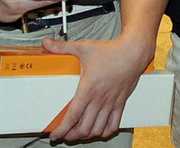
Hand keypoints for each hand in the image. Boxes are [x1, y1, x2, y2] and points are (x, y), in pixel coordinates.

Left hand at [40, 33, 154, 141]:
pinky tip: (99, 130)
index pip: (72, 117)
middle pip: (84, 128)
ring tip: (79, 134)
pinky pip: (114, 125)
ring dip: (87, 135)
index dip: (62, 130)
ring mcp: (111, 103)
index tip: (55, 134)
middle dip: (72, 136)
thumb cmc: (111, 51)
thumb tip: (47, 43)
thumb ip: (62, 47)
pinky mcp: (120, 103)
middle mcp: (99, 100)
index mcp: (88, 89)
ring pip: (98, 130)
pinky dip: (105, 132)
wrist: (133, 52)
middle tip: (65, 135)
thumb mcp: (83, 47)